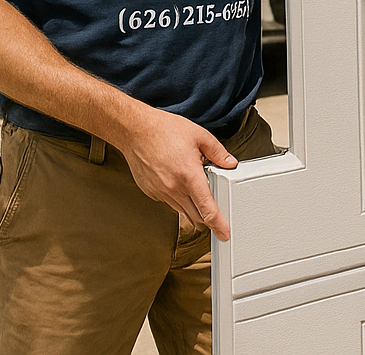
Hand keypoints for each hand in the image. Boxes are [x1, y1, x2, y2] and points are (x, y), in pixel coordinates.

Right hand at [116, 107, 238, 240]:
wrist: (135, 131)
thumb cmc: (164, 130)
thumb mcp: (200, 136)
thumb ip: (218, 153)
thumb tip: (230, 163)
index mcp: (189, 175)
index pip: (207, 208)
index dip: (218, 224)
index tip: (224, 233)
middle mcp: (174, 188)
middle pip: (196, 216)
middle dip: (208, 218)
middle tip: (216, 211)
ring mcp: (160, 192)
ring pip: (182, 210)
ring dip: (192, 207)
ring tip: (195, 186)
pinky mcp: (151, 192)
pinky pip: (169, 202)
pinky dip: (178, 198)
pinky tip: (178, 182)